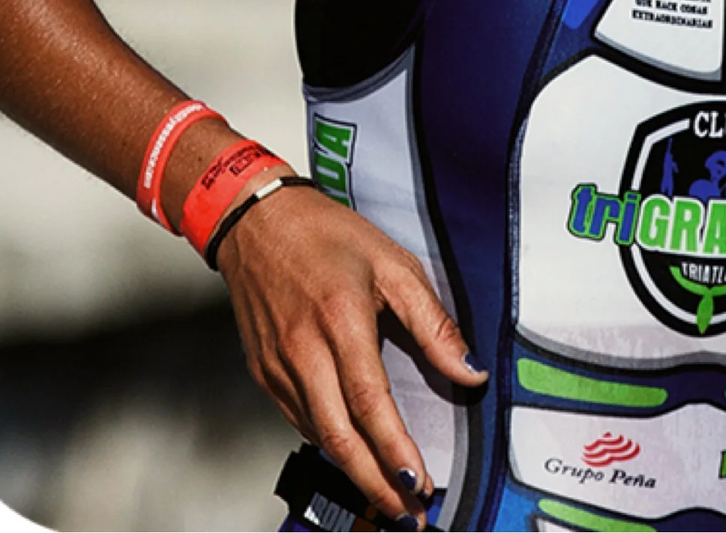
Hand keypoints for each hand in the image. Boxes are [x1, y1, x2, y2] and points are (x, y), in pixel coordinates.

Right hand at [215, 182, 485, 528]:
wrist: (257, 222)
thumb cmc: (328, 236)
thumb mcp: (393, 264)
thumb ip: (432, 321)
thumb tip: (468, 370)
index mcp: (340, 320)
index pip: (370, 402)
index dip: (394, 448)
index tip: (420, 481)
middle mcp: (303, 351)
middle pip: (339, 436)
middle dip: (376, 483)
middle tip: (408, 513)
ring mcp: (278, 367)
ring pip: (317, 436)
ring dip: (353, 473)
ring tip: (388, 497)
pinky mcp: (264, 373)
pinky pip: (299, 420)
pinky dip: (328, 444)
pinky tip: (352, 456)